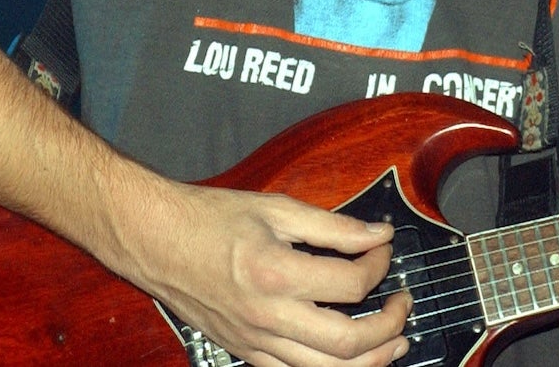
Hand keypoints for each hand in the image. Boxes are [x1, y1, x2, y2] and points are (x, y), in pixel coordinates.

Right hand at [108, 178, 410, 366]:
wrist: (155, 240)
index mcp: (276, 272)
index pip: (352, 284)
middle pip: (349, 343)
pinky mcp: (244, 352)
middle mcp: (267, 315)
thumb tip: (378, 234)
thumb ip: (334, 226)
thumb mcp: (276, 207)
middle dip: (389, 326)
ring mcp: (254, 341)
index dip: (379, 264)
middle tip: (403, 304)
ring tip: (394, 343)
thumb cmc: (210, 218)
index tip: (382, 247)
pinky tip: (347, 357)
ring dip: (371, 361)